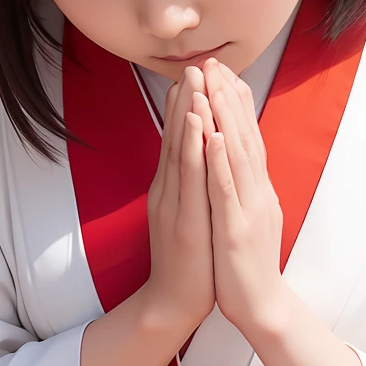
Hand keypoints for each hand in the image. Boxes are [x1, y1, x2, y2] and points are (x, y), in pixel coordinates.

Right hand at [144, 65, 214, 340]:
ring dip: (187, 112)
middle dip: (184, 99)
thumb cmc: (187, 261)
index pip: (177, 140)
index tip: (193, 74)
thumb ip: (187, 188)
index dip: (184, 107)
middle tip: (192, 63)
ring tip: (193, 79)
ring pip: (180, 149)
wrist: (174, 303)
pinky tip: (198, 123)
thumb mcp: (187, 216)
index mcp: (170, 189)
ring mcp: (173, 203)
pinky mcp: (183, 219)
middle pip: (176, 137)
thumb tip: (195, 163)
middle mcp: (167, 190)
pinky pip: (190, 177)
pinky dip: (193, 147)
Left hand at [199, 59, 285, 341]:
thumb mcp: (248, 216)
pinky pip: (227, 190)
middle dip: (229, 98)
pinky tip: (213, 135)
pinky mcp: (235, 229)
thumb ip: (246, 187)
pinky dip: (221, 161)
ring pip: (237, 155)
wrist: (260, 306)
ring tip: (213, 84)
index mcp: (256, 189)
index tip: (224, 71)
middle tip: (215, 62)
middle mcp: (257, 192)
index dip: (237, 103)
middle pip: (244, 136)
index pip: (248, 137)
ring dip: (225, 117)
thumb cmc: (246, 264)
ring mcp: (248, 209)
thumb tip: (241, 163)